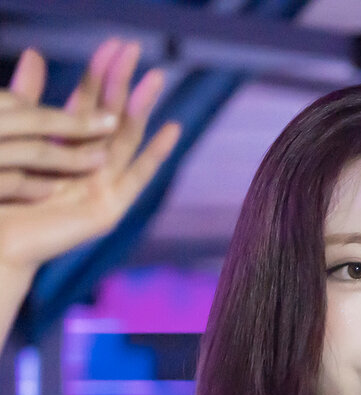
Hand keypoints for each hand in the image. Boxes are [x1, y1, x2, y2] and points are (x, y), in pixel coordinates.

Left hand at [0, 38, 181, 272]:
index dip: (99, 74)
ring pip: (124, 140)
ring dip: (141, 107)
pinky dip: (156, 154)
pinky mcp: (108, 211)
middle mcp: (86, 168)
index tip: (114, 44)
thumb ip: (28, 101)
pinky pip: (137, 178)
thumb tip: (36, 53)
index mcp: (63, 150)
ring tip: (155, 77)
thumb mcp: (14, 137)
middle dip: (121, 82)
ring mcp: (100, 190)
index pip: (86, 105)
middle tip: (134, 48)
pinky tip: (173, 128)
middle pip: (109, 118)